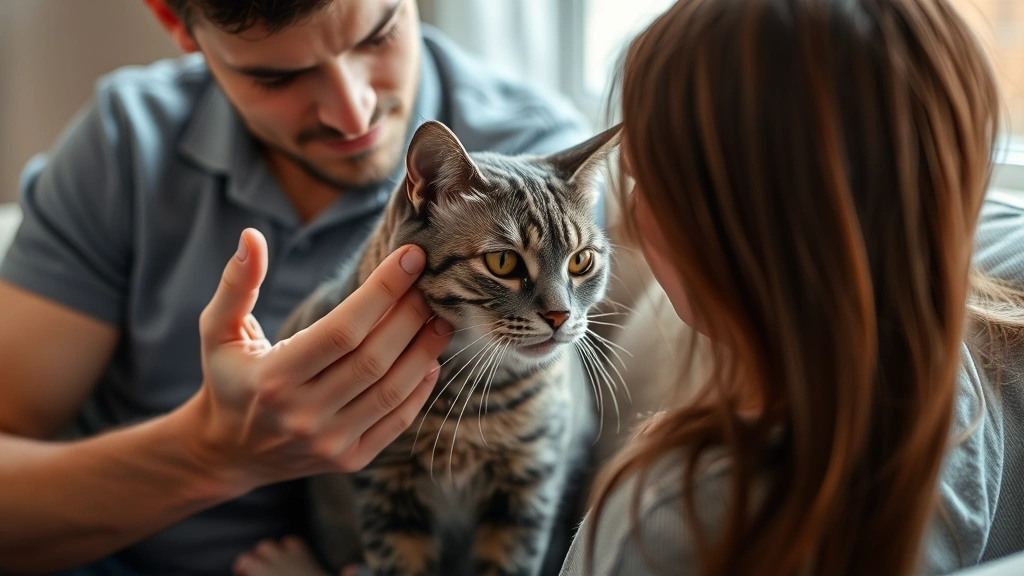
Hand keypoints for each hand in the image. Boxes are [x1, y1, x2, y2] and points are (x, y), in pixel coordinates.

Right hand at [184, 228, 451, 491]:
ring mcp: (329, 442)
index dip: (382, 291)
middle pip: (374, 358)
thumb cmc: (229, 379)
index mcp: (273, 378)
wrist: (227, 453)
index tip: (410, 257)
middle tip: (430, 283)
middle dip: (410, 314)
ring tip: (441, 316)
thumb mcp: (217, 331)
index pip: (342, 330)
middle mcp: (303, 416)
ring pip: (392, 390)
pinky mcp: (349, 460)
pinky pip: (397, 422)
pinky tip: (431, 358)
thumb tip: (252, 236)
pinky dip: (420, 389)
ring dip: (425, 349)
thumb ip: (237, 284)